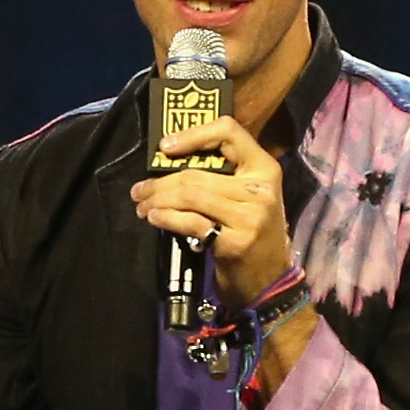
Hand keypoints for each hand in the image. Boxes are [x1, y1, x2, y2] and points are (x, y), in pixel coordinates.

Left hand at [127, 116, 292, 299]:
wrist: (270, 278)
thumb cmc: (251, 231)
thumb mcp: (247, 196)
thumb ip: (221, 175)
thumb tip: (171, 161)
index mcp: (264, 168)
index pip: (229, 131)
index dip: (193, 134)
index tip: (165, 146)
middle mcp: (260, 189)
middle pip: (197, 173)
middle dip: (160, 182)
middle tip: (139, 190)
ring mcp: (249, 216)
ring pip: (190, 196)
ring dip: (158, 200)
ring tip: (142, 205)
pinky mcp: (236, 242)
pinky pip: (191, 222)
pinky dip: (166, 218)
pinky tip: (155, 217)